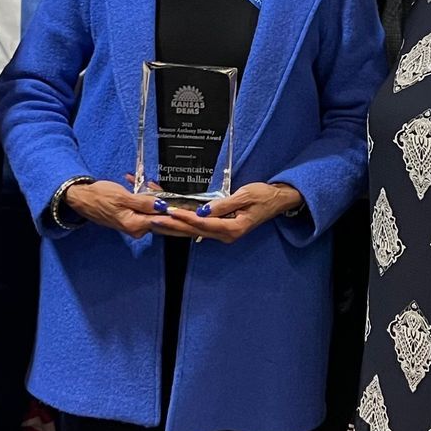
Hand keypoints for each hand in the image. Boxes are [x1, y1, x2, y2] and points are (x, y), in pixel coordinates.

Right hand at [64, 180, 193, 238]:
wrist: (82, 198)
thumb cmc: (100, 196)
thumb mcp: (123, 197)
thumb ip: (144, 203)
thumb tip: (163, 207)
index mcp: (135, 225)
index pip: (163, 222)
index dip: (177, 215)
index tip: (189, 210)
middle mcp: (137, 228)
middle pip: (160, 216)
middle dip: (165, 201)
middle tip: (166, 188)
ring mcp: (134, 223)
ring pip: (153, 210)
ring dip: (153, 196)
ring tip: (150, 183)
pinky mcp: (131, 218)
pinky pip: (145, 208)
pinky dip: (145, 197)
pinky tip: (142, 186)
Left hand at [156, 182, 303, 243]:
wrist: (277, 200)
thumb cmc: (263, 196)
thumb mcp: (245, 196)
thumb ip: (224, 204)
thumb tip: (203, 210)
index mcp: (232, 229)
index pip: (203, 224)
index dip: (184, 218)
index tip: (169, 212)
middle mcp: (225, 235)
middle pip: (193, 231)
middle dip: (172, 225)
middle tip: (153, 220)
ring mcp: (222, 233)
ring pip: (193, 231)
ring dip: (174, 226)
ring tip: (155, 222)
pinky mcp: (220, 227)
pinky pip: (199, 226)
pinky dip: (184, 222)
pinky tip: (171, 220)